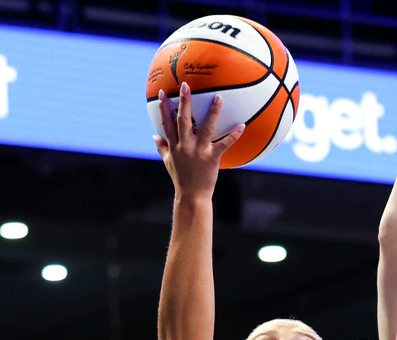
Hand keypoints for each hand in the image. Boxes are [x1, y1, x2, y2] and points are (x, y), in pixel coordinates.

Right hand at [153, 82, 245, 199]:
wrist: (191, 196)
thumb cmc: (180, 178)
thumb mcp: (168, 162)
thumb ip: (161, 147)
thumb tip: (153, 135)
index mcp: (174, 146)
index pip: (166, 123)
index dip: (163, 107)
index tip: (162, 92)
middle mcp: (185, 146)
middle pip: (183, 120)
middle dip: (183, 101)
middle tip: (186, 85)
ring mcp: (199, 152)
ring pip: (206, 128)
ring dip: (213, 112)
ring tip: (219, 97)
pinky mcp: (212, 158)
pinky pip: (225, 144)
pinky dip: (234, 135)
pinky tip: (242, 125)